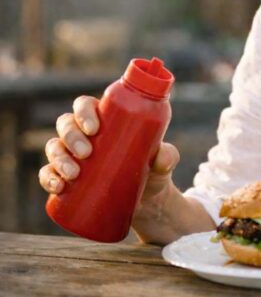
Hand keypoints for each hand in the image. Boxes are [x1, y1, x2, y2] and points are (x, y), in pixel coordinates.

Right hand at [38, 95, 179, 207]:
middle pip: (66, 125)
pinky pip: (47, 173)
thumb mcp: (163, 161)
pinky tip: (58, 186)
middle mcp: (84, 134)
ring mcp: (72, 156)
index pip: (85, 106)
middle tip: (87, 153)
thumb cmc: (153, 170)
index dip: (84, 112)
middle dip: (72, 137)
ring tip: (74, 174)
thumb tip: (162, 159)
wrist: (148, 200)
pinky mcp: (67, 178)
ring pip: (54, 147)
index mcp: (105, 119)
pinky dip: (48, 178)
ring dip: (58, 158)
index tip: (94, 128)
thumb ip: (168, 156)